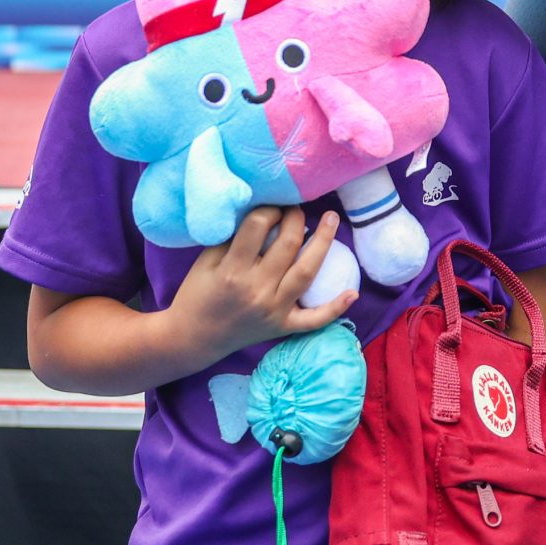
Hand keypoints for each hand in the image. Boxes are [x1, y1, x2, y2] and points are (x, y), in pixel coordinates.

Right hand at [164, 208, 355, 364]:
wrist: (192, 338)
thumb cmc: (197, 293)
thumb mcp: (206, 260)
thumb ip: (232, 237)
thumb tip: (263, 210)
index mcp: (232, 271)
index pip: (258, 226)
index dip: (268, 209)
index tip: (271, 206)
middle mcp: (256, 290)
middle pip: (287, 244)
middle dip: (295, 218)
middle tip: (296, 208)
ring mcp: (273, 310)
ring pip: (307, 273)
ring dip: (324, 244)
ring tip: (331, 219)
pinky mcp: (282, 327)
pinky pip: (313, 320)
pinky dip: (335, 308)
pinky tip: (353, 293)